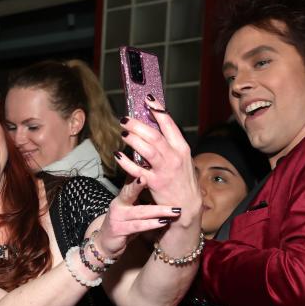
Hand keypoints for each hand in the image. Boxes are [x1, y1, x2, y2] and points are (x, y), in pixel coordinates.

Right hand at [93, 177, 183, 257]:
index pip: (130, 181)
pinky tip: (163, 222)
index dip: (138, 171)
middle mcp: (117, 204)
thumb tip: (156, 180)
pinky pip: (137, 226)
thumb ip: (141, 196)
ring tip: (174, 210)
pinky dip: (151, 224)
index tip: (148, 162)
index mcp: (122, 196)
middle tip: (160, 179)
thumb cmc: (124, 223)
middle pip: (130, 192)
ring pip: (140, 212)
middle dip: (143, 185)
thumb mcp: (131, 208)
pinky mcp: (118, 230)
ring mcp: (117, 217)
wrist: (106, 242)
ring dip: (159, 211)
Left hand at [116, 100, 200, 225]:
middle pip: (155, 135)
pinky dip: (126, 162)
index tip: (148, 99)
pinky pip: (137, 171)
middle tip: (125, 119)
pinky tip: (118, 156)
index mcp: (181, 147)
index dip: (158, 110)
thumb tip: (152, 127)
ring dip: (133, 139)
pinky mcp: (154, 184)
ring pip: (147, 150)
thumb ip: (168, 144)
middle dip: (138, 125)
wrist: (186, 206)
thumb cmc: (181, 180)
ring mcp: (165, 170)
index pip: (169, 124)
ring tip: (122, 133)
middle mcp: (174, 157)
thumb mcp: (181, 158)